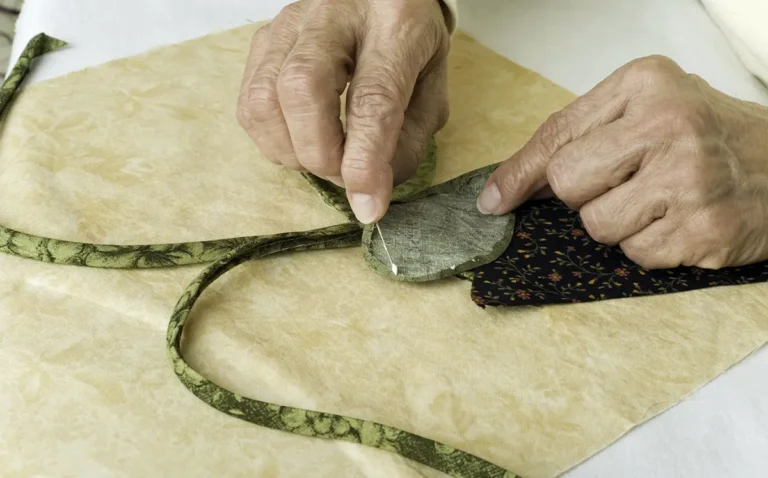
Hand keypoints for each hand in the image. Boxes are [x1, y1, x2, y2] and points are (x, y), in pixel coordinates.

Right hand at [237, 0, 450, 223]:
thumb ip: (408, 140)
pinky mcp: (264, 37)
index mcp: (394, 25)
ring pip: (263, 97)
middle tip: (342, 176)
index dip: (366, 161)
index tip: (368, 205)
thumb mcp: (431, 88)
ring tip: (320, 158)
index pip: (372, 98)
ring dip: (289, 150)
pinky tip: (299, 140)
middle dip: (319, 154)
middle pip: (301, 90)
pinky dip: (271, 138)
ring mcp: (291, 23)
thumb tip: (368, 189)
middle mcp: (335, 14)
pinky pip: (249, 100)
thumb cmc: (409, 44)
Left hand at [477, 56, 767, 268]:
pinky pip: (635, 255)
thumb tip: (506, 189)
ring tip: (657, 200)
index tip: (495, 201)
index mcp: (646, 85)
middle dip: (582, 195)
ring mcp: (690, 181)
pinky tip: (678, 221)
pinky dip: (648, 245)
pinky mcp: (704, 231)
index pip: (559, 136)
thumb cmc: (705, 133)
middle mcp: (670, 126)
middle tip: (624, 182)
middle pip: (568, 183)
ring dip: (617, 223)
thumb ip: (579, 135)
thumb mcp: (645, 108)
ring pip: (597, 226)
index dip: (519, 174)